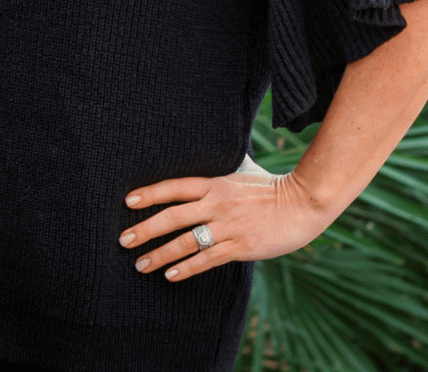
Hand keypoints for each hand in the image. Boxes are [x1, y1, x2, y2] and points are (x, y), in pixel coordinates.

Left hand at [117, 158, 336, 283]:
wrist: (304, 203)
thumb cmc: (272, 188)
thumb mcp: (243, 172)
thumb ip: (223, 170)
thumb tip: (214, 153)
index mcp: (215, 184)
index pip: (174, 187)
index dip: (150, 193)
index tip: (127, 200)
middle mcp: (217, 204)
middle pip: (172, 216)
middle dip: (145, 228)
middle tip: (123, 239)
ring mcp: (228, 226)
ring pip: (186, 241)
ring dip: (160, 254)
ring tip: (140, 264)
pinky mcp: (240, 246)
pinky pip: (207, 259)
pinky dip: (187, 268)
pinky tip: (170, 275)